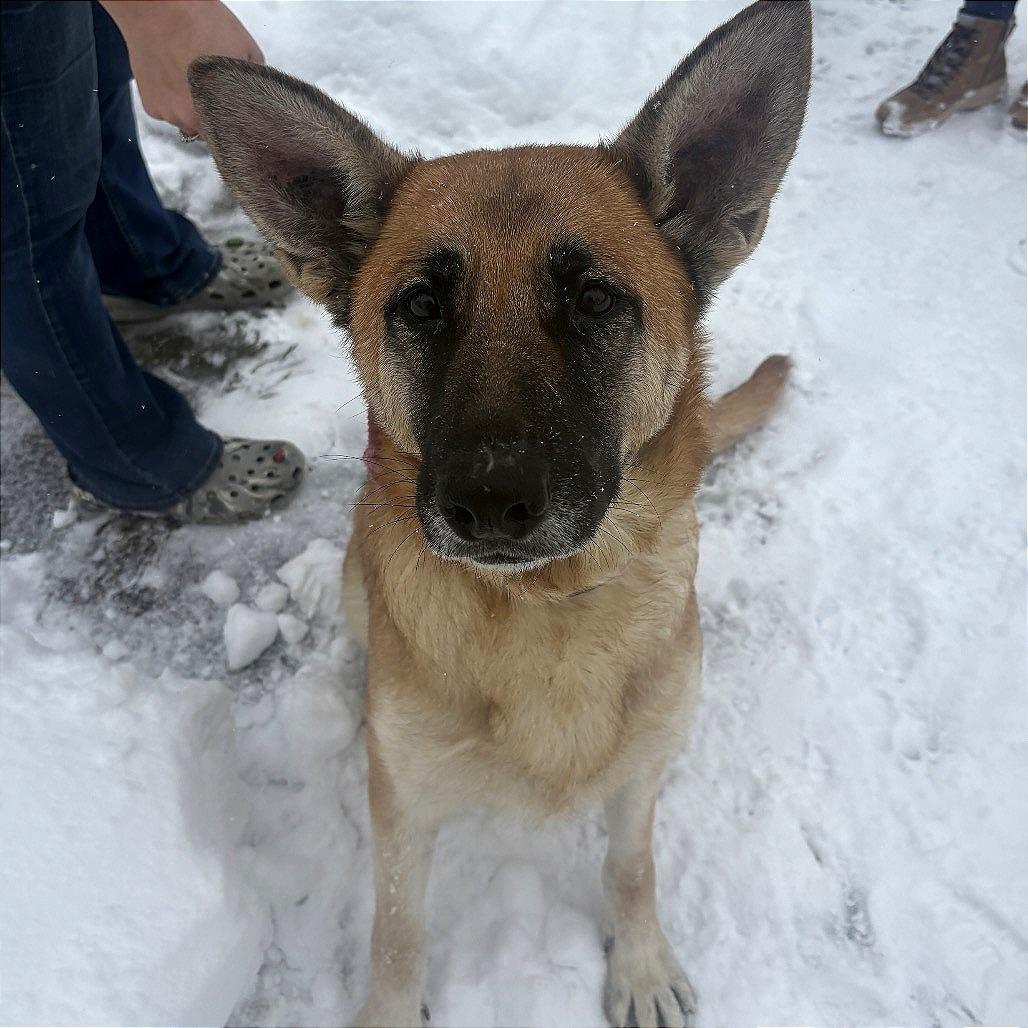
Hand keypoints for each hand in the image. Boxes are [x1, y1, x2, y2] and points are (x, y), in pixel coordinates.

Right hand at [100, 0, 263, 136]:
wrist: (158, 7)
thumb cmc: (201, 22)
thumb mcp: (246, 49)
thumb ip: (253, 79)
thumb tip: (259, 93)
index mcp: (219, 111)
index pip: (232, 137)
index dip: (236, 126)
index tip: (236, 114)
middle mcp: (192, 120)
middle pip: (209, 133)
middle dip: (214, 117)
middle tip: (214, 90)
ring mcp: (169, 115)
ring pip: (187, 123)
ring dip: (191, 109)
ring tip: (191, 80)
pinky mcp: (151, 107)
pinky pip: (167, 112)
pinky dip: (171, 100)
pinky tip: (173, 77)